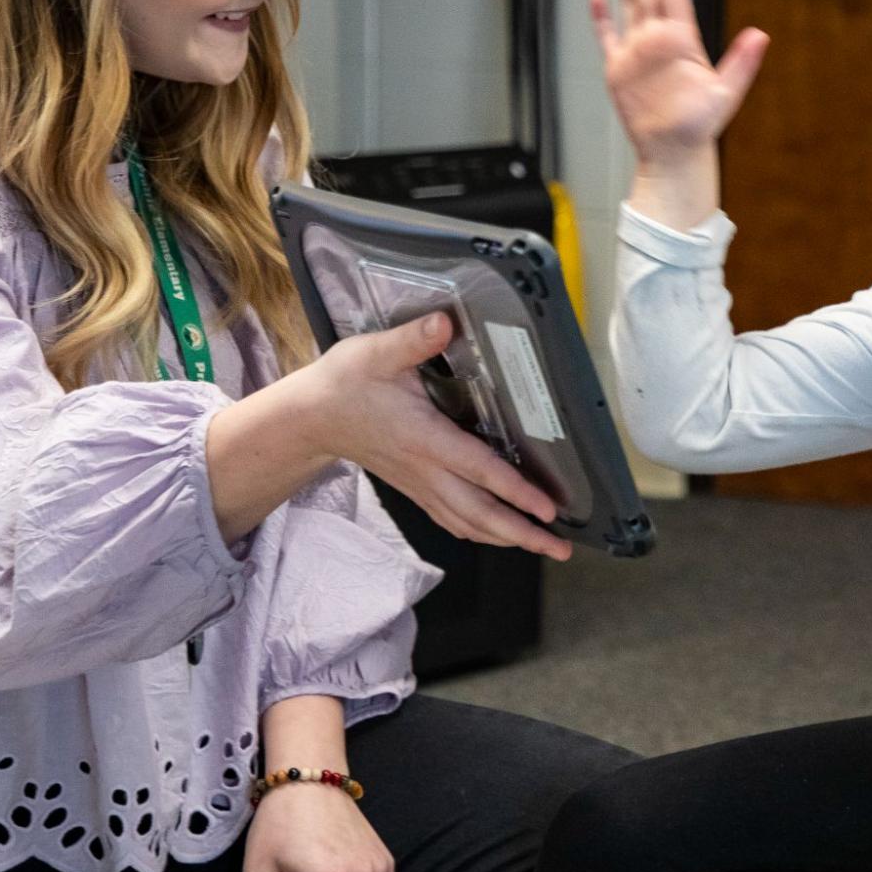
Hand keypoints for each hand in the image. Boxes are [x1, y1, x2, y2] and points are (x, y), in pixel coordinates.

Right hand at [303, 313, 571, 560]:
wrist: (311, 418)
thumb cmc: (345, 383)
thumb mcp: (376, 353)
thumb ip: (413, 340)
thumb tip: (445, 323)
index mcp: (425, 438)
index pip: (479, 470)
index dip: (515, 492)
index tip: (546, 510)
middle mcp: (426, 470)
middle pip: (480, 513)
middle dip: (522, 534)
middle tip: (560, 548)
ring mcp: (420, 485)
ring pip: (468, 523)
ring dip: (506, 539)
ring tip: (541, 547)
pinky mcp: (415, 488)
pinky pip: (452, 520)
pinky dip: (480, 531)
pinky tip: (497, 535)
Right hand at [592, 0, 767, 168]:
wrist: (674, 153)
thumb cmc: (701, 126)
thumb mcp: (726, 93)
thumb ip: (743, 63)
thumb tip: (761, 35)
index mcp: (682, 40)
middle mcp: (658, 40)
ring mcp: (637, 52)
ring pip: (629, 4)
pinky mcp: (618, 70)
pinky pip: (607, 37)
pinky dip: (601, 17)